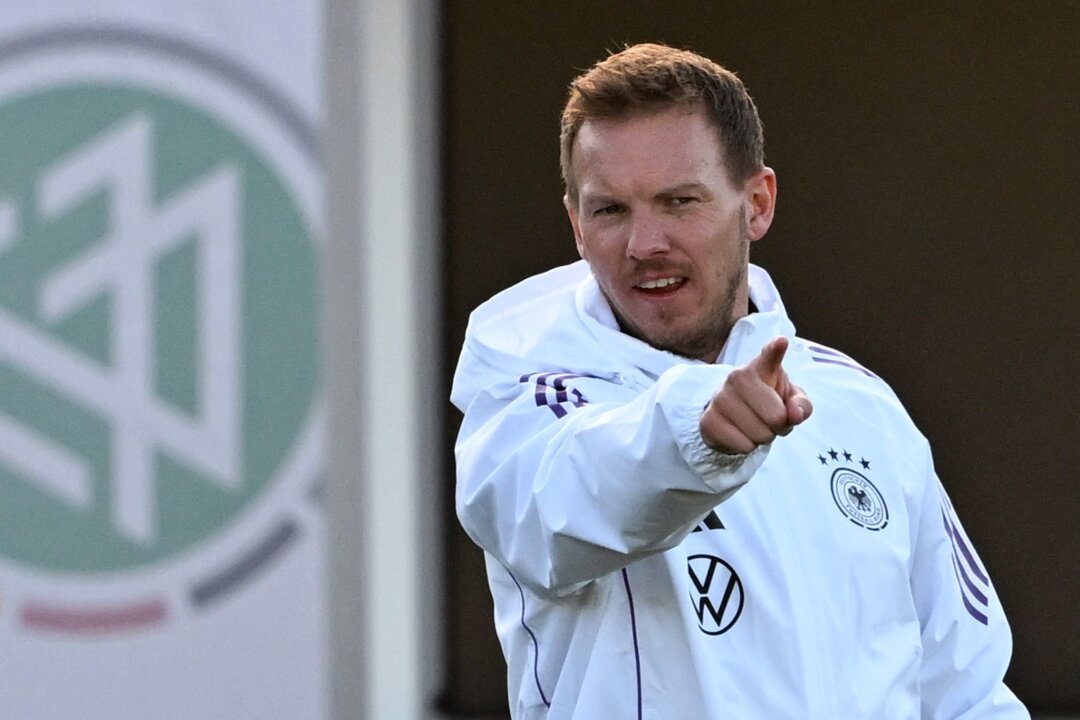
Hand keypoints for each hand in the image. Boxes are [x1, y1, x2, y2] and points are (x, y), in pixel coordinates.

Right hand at [699, 336, 812, 454]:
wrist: (733, 417)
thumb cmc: (768, 403)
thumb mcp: (790, 400)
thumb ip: (802, 405)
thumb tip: (795, 414)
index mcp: (761, 367)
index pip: (769, 356)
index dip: (775, 350)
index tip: (781, 342)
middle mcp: (737, 378)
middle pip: (776, 417)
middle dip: (780, 427)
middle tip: (771, 420)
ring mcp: (719, 398)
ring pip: (760, 435)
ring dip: (763, 437)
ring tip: (755, 425)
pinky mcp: (708, 421)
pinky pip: (744, 446)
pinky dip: (748, 447)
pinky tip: (740, 433)